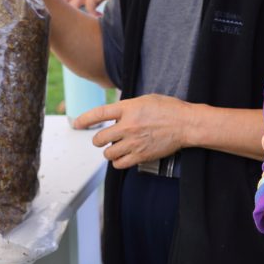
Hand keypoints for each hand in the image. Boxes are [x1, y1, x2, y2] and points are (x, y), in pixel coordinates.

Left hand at [73, 94, 190, 168]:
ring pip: (107, 153)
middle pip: (99, 138)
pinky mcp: (140, 155)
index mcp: (128, 108)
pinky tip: (124, 156)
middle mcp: (127, 126)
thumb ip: (128, 106)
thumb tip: (116, 112)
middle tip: (106, 139)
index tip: (77, 124)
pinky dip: (118, 161)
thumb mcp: (146, 99)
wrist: (186, 124)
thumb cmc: (170, 109)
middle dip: (100, 140)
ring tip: (118, 147)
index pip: (98, 114)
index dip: (84, 120)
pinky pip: (118, 164)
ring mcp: (133, 142)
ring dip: (110, 151)